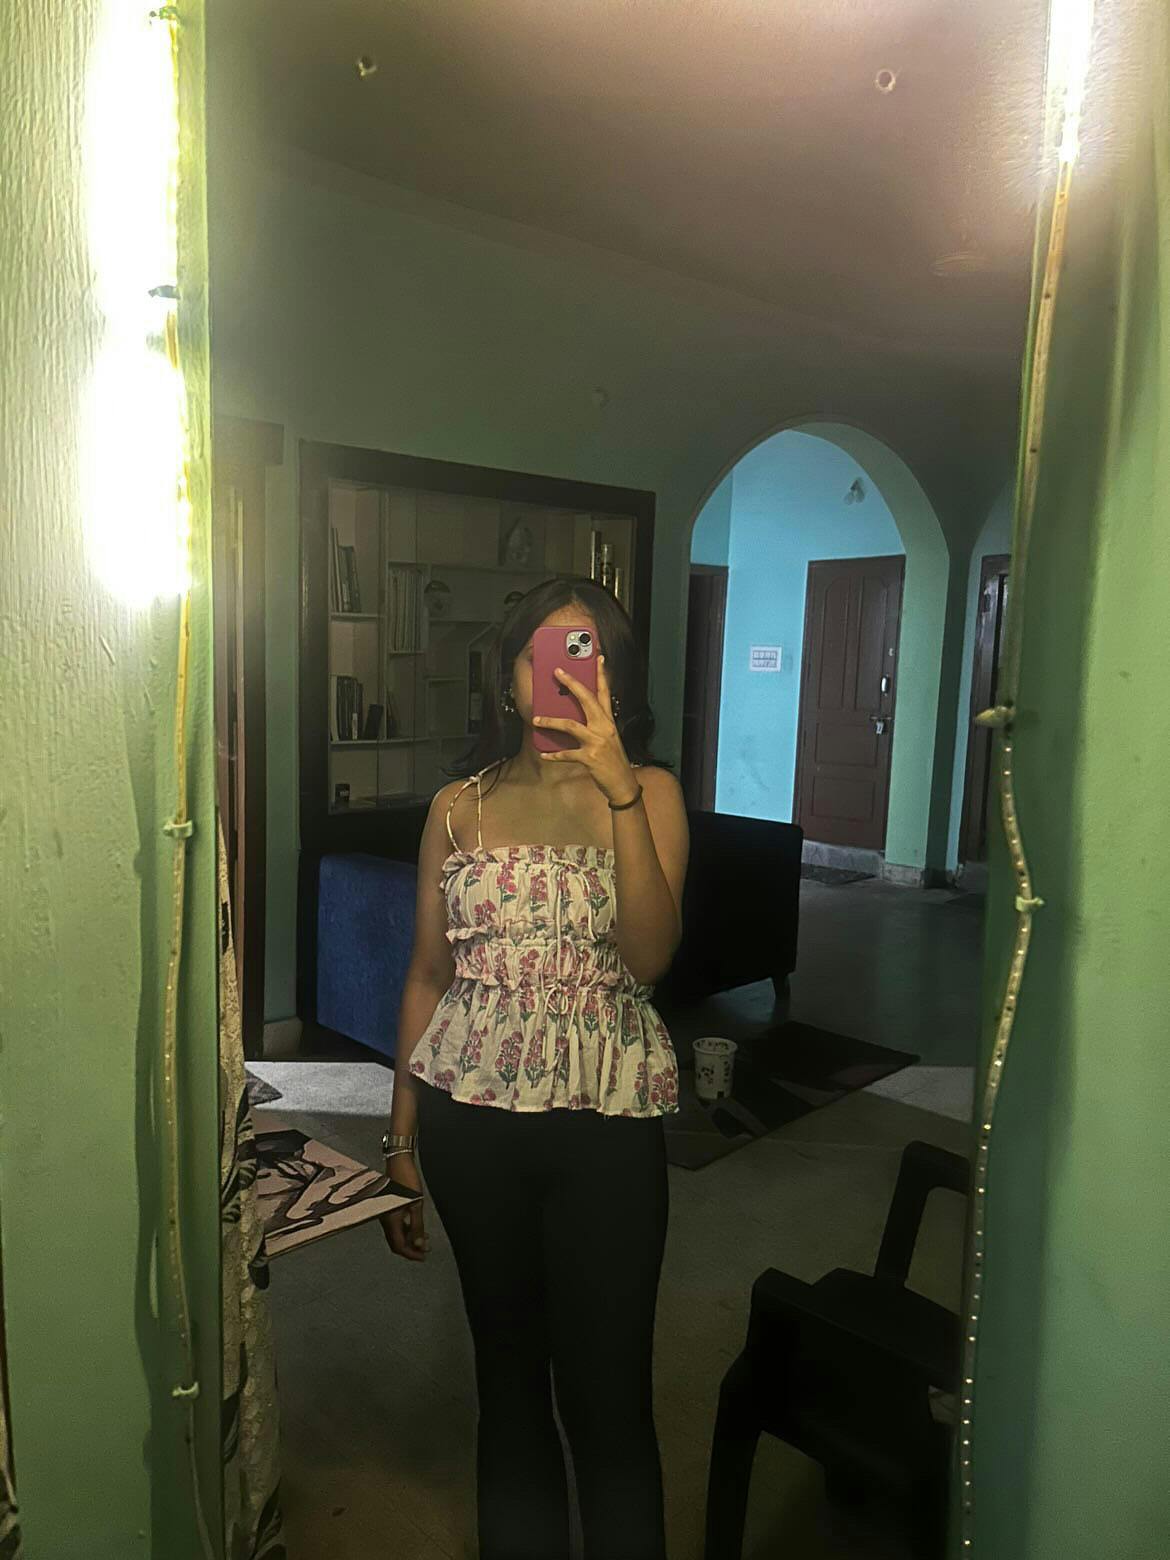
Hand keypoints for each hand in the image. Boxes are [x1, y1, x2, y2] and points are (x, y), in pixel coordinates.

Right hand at [380, 1153, 428, 1261]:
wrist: (397, 1162)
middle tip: (424, 1251)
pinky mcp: (388, 1208)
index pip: (399, 1246)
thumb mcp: (416, 1204)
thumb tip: (420, 1245)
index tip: (423, 1256)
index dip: (411, 1254)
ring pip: (396, 1234)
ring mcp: (385, 1214)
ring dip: (409, 1239)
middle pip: (396, 1243)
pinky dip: (406, 1230)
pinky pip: (396, 1225)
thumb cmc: (407, 1179)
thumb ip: (417, 1226)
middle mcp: (385, 1220)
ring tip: (424, 1240)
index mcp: (390, 1221)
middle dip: (410, 1249)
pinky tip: (416, 1227)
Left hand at [534, 654, 639, 805]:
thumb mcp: (608, 738)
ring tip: (537, 719)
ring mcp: (596, 741)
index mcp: (608, 721)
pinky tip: (544, 754)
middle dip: (572, 684)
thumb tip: (574, 715)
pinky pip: (567, 754)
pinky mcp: (590, 757)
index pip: (605, 692)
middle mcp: (603, 727)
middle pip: (587, 699)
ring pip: (570, 725)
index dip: (601, 674)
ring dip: (551, 721)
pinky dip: (554, 754)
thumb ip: (595, 725)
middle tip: (557, 672)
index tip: (598, 657)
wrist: (623, 783)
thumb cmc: (613, 760)